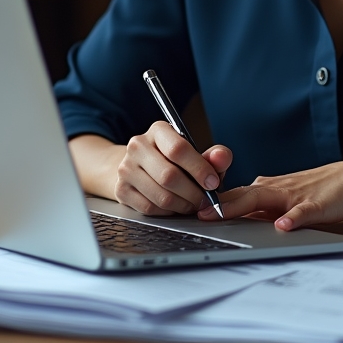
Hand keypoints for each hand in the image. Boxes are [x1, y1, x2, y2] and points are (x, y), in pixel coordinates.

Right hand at [114, 122, 232, 216]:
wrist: (139, 167)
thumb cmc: (174, 161)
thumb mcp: (196, 154)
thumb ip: (213, 156)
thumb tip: (222, 157)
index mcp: (158, 130)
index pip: (178, 149)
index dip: (199, 168)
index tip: (213, 182)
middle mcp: (138, 146)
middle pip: (169, 176)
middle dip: (193, 193)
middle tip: (205, 200)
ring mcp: (126, 168)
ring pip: (160, 196)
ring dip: (183, 205)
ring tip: (192, 204)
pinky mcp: (121, 190)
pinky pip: (150, 208)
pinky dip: (168, 212)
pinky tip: (176, 207)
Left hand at [199, 157, 342, 230]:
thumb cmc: (324, 189)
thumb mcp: (289, 196)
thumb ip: (266, 206)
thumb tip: (238, 217)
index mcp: (271, 188)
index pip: (237, 194)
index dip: (213, 202)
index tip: (188, 209)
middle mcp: (279, 188)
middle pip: (243, 194)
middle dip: (217, 203)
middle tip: (194, 212)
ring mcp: (297, 195)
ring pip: (265, 198)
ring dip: (241, 206)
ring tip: (221, 214)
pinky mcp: (318, 204)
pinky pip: (302, 212)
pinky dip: (291, 218)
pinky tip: (282, 226)